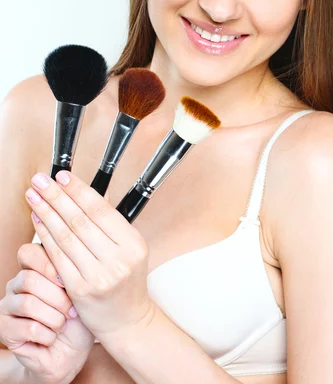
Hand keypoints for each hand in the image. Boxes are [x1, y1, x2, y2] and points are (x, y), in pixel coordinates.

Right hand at [0, 242, 94, 383]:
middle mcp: (16, 283)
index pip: (28, 252)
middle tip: (71, 311)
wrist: (72, 351)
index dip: (48, 266)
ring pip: (28, 303)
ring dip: (53, 318)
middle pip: (29, 279)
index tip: (67, 282)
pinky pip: (28, 328)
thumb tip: (64, 263)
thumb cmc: (78, 317)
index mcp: (34, 268)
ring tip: (62, 324)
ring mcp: (7, 306)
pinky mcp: (4, 329)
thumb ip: (69, 274)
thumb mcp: (79, 292)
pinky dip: (48, 335)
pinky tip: (52, 337)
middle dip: (57, 298)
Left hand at [24, 170, 154, 346]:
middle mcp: (118, 259)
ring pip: (66, 236)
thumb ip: (110, 225)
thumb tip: (83, 194)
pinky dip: (45, 236)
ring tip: (33, 196)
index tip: (62, 176)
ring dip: (46, 213)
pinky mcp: (80, 289)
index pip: (101, 210)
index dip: (78, 191)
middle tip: (40, 180)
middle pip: (80, 220)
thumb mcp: (130, 249)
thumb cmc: (126, 281)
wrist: (127, 321)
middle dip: (56, 197)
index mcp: (133, 244)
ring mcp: (98, 276)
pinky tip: (37, 220)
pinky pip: (58, 257)